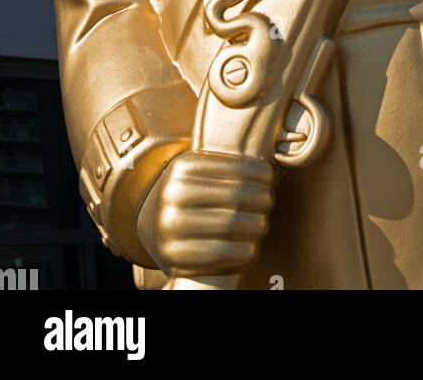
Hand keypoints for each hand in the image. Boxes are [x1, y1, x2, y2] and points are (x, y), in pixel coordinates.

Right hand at [136, 150, 274, 278]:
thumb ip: (225, 167)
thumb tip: (268, 171)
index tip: (270, 177)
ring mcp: (170, 225)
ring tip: (262, 224)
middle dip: (262, 199)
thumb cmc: (187, 196)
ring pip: (232, 224)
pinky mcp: (174, 254)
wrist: (152, 226)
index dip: (259, 173)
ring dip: (257, 225)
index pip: (233, 167)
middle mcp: (173, 193)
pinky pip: (222, 253)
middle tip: (269, 202)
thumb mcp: (196, 172)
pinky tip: (250, 247)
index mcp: (182, 167)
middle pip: (236, 196)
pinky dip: (245, 251)